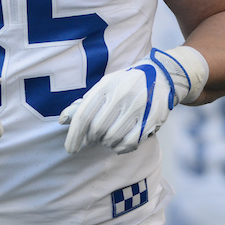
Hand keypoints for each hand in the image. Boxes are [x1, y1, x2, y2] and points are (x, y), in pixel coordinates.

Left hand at [60, 46, 207, 154]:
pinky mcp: (151, 119)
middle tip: (92, 140)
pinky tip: (119, 144)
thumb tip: (62, 120)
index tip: (70, 149)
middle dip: (91, 139)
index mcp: (106, 85)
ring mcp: (138, 107)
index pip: (83, 115)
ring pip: (112, 137)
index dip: (74, 135)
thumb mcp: (105, 86)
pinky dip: (120, 148)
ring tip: (106, 139)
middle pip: (97, 129)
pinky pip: (130, 143)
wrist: (161, 76)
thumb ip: (84, 103)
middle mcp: (121, 95)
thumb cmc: (126, 83)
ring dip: (105, 143)